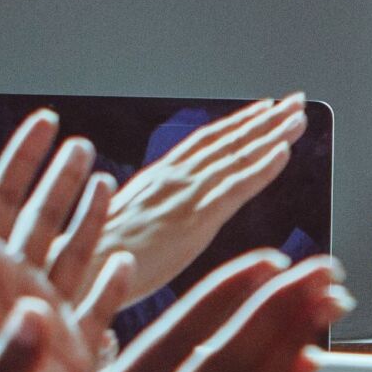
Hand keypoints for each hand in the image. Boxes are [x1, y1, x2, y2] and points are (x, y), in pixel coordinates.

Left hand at [0, 107, 121, 308]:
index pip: (1, 199)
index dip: (22, 159)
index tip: (46, 120)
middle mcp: (8, 286)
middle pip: (41, 221)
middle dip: (61, 179)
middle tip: (81, 143)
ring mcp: (42, 321)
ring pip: (74, 258)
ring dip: (91, 218)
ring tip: (104, 181)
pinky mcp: (68, 355)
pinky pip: (97, 313)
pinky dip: (113, 286)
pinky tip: (126, 261)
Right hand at [0, 252, 350, 371]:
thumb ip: (5, 368)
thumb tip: (31, 311)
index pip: (177, 344)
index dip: (225, 297)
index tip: (267, 259)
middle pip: (233, 366)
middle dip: (283, 312)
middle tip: (325, 269)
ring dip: (296, 345)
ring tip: (331, 299)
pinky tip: (310, 362)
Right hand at [94, 94, 309, 300]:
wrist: (74, 270)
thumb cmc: (94, 256)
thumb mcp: (128, 221)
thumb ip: (153, 209)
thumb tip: (166, 210)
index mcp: (159, 179)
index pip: (206, 142)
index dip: (237, 124)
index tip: (263, 109)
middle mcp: (175, 178)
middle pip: (228, 142)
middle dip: (264, 120)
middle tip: (295, 101)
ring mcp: (186, 196)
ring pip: (238, 157)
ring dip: (273, 134)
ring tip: (298, 117)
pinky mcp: (195, 219)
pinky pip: (236, 188)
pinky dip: (262, 168)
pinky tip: (284, 152)